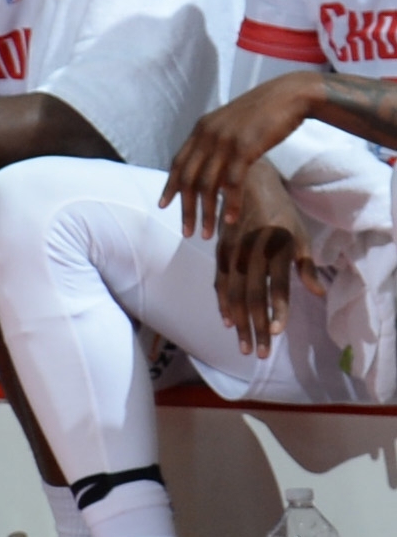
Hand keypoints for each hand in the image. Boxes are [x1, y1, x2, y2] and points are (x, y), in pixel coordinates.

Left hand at [165, 73, 319, 235]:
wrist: (290, 96)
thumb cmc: (264, 112)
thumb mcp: (231, 124)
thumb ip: (216, 141)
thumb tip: (209, 164)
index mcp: (201, 128)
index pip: (178, 163)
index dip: (170, 186)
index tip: (163, 206)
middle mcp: (207, 135)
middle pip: (189, 179)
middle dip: (186, 208)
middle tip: (187, 232)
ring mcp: (225, 142)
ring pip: (207, 185)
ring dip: (206, 212)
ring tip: (207, 233)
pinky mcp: (245, 148)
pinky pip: (232, 183)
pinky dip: (230, 203)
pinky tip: (231, 219)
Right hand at [212, 158, 317, 356]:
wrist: (247, 183)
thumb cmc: (280, 212)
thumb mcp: (300, 235)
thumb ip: (307, 266)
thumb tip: (317, 293)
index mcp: (275, 248)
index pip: (275, 287)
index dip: (276, 310)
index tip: (275, 333)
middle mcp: (251, 253)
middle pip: (252, 297)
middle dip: (255, 327)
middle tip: (257, 353)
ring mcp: (232, 253)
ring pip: (233, 294)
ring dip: (238, 322)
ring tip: (243, 345)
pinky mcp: (220, 252)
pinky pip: (220, 282)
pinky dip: (223, 303)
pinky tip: (227, 320)